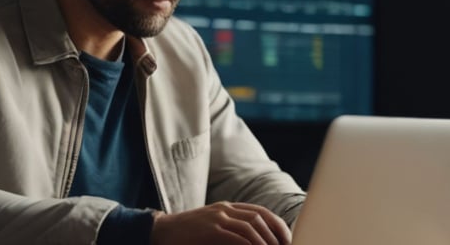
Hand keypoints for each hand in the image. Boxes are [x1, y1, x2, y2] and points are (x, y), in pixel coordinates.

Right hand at [150, 201, 290, 244]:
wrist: (162, 232)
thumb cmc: (189, 235)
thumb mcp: (214, 226)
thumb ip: (233, 230)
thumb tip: (256, 241)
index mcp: (228, 207)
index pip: (261, 212)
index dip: (278, 225)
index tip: (287, 240)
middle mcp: (226, 209)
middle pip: (260, 217)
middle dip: (277, 235)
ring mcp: (218, 218)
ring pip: (251, 227)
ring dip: (265, 242)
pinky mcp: (210, 230)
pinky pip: (236, 238)